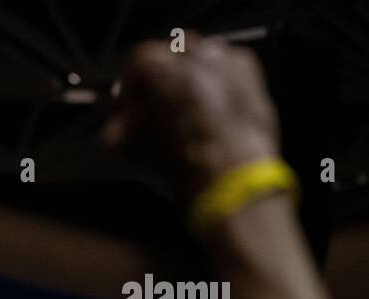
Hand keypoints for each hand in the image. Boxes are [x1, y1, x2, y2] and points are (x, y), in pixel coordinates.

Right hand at [101, 35, 280, 196]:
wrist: (231, 177)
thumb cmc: (178, 161)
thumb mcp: (130, 149)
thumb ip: (117, 128)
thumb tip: (116, 127)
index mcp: (165, 66)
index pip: (139, 59)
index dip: (130, 84)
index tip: (128, 105)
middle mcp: (198, 54)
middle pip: (171, 52)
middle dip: (161, 75)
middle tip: (155, 105)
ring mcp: (229, 62)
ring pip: (203, 55)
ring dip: (190, 75)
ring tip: (186, 107)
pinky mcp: (252, 76)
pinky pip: (229, 67)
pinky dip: (218, 80)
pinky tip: (213, 108)